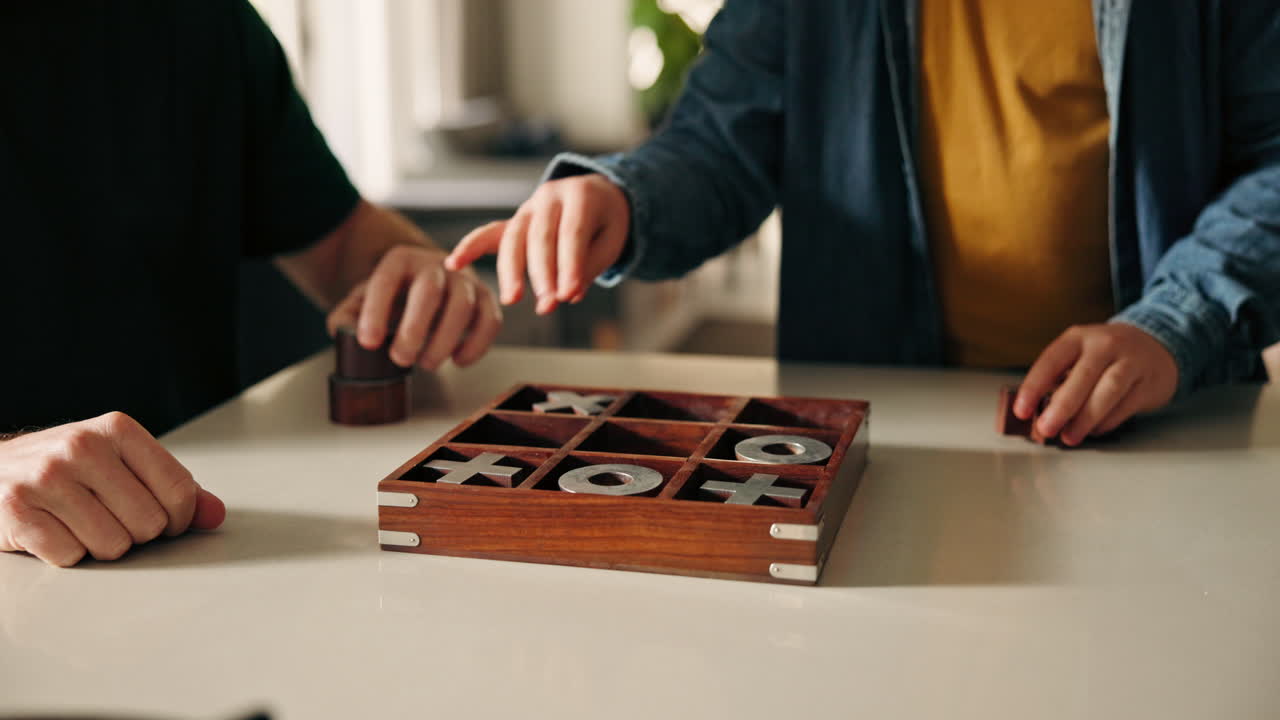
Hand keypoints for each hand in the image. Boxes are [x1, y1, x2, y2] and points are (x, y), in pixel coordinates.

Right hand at [0, 413, 224, 566]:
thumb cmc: (67, 469)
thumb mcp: (122, 463)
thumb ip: (173, 488)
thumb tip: (216, 515)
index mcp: (117, 429)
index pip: (179, 490)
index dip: (179, 519)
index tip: (165, 520)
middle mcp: (82, 447)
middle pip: (149, 524)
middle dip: (136, 533)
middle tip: (109, 517)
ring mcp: (46, 478)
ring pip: (113, 546)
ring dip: (101, 546)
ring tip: (80, 522)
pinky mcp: (17, 511)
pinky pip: (71, 557)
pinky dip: (66, 554)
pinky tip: (54, 530)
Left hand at [326, 245, 501, 369]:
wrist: (427, 285)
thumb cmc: (394, 299)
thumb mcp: (363, 301)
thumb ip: (347, 317)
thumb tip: (348, 333)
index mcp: (400, 260)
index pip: (386, 281)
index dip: (376, 312)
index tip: (368, 343)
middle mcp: (436, 264)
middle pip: (429, 292)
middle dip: (415, 330)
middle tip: (400, 359)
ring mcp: (465, 280)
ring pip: (463, 307)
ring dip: (444, 341)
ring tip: (426, 364)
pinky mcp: (486, 299)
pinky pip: (490, 320)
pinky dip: (476, 345)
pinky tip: (458, 360)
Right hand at [444, 174, 629, 314]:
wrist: (597, 195)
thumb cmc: (607, 222)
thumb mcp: (612, 240)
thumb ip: (591, 265)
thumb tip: (568, 295)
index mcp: (581, 195)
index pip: (572, 233)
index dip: (570, 264)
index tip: (569, 295)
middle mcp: (550, 196)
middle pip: (541, 236)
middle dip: (542, 273)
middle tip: (547, 304)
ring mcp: (528, 207)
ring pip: (514, 238)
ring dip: (511, 270)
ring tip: (512, 299)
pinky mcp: (515, 222)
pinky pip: (490, 233)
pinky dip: (471, 246)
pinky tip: (454, 263)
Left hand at [1015, 323, 1178, 445]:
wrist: (1155, 348)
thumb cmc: (1105, 357)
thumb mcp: (1078, 356)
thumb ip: (1058, 380)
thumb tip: (1035, 414)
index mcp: (1078, 338)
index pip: (1051, 360)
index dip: (1034, 387)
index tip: (1021, 411)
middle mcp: (1105, 345)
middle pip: (1082, 376)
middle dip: (1061, 406)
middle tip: (1046, 429)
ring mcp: (1131, 361)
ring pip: (1108, 391)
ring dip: (1085, 418)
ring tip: (1069, 437)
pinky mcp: (1149, 382)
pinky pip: (1125, 405)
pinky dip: (1106, 422)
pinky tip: (1093, 430)